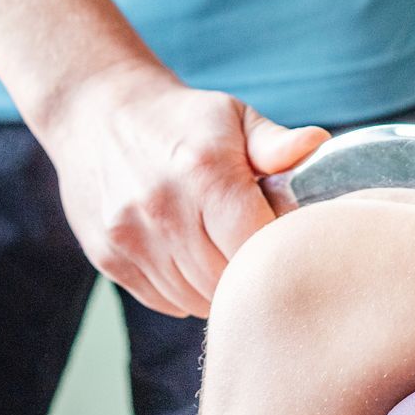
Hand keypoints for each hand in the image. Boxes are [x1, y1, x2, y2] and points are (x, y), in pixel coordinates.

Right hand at [35, 62, 328, 317]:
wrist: (96, 113)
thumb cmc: (181, 120)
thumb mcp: (232, 117)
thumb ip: (276, 143)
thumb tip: (318, 145)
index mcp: (204, 173)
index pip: (257, 243)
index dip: (278, 250)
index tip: (286, 240)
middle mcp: (163, 209)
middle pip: (227, 279)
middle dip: (252, 274)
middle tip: (260, 252)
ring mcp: (131, 239)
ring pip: (196, 300)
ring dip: (219, 289)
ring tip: (225, 254)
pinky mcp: (109, 259)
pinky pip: (165, 301)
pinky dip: (186, 293)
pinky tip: (193, 261)